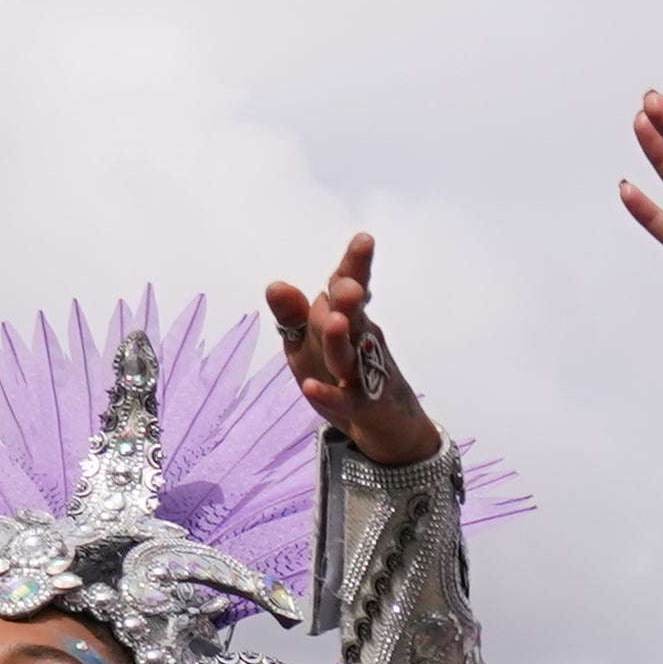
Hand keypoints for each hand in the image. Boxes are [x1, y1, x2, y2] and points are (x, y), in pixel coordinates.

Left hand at [265, 234, 444, 466]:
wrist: (387, 424)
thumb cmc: (342, 372)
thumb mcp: (308, 342)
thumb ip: (294, 314)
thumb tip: (275, 284)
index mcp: (348, 319)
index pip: (348, 287)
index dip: (355, 264)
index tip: (365, 239)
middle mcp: (361, 341)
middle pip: (352, 317)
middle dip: (347, 301)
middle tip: (348, 285)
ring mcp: (364, 376)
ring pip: (348, 356)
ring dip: (339, 340)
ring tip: (336, 323)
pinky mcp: (364, 407)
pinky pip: (346, 400)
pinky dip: (328, 395)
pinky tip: (311, 388)